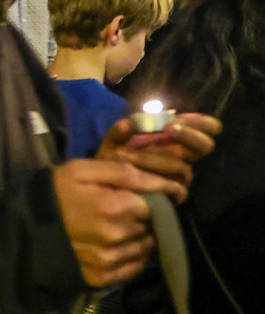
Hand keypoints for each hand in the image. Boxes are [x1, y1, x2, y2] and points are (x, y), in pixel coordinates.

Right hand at [53, 159, 183, 287]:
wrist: (24, 227)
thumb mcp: (84, 170)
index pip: (159, 204)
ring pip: (145, 247)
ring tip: (119, 227)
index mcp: (116, 207)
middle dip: (145, 216)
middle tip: (124, 209)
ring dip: (139, 236)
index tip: (146, 195)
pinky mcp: (102, 277)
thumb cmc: (56, 193)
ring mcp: (110, 260)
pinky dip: (131, 256)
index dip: (155, 198)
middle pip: (153, 226)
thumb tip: (169, 185)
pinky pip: (133, 267)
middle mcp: (118, 237)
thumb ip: (126, 173)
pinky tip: (115, 245)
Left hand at [94, 112, 220, 201]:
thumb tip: (128, 123)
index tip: (179, 119)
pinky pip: (176, 188)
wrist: (107, 184)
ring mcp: (180, 176)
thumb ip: (119, 131)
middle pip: (206, 146)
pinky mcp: (175, 194)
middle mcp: (183, 156)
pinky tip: (135, 176)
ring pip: (182, 167)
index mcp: (176, 139)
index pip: (207, 128)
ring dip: (154, 158)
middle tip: (168, 128)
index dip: (202, 122)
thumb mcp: (113, 142)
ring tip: (126, 154)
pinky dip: (154, 180)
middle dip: (190, 135)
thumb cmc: (115, 158)